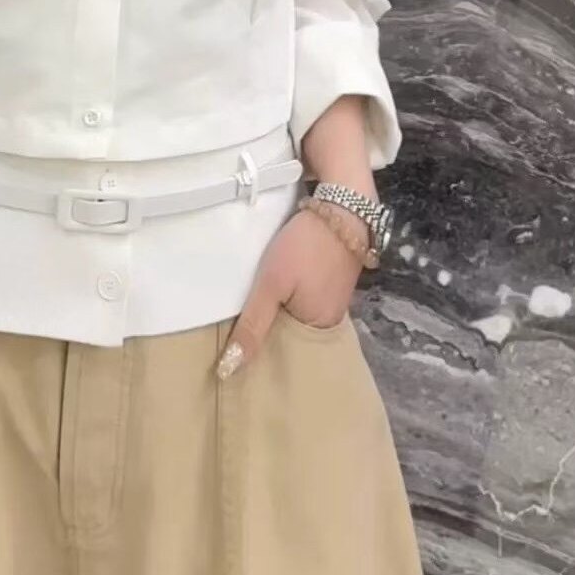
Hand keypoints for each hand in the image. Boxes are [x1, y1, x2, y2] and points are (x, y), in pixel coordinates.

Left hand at [216, 204, 363, 378]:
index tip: (230, 357)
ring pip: (296, 316)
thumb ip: (252, 325)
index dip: (256, 355)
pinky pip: (304, 299)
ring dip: (275, 315)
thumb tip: (230, 370)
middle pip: (290, 335)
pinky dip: (287, 299)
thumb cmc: (305, 246)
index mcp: (319, 329)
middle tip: (231, 336)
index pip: (282, 354)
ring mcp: (334, 300)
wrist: (344, 204)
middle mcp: (330, 321)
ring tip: (244, 318)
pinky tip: (270, 296)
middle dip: (265, 335)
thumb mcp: (272, 285)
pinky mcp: (333, 281)